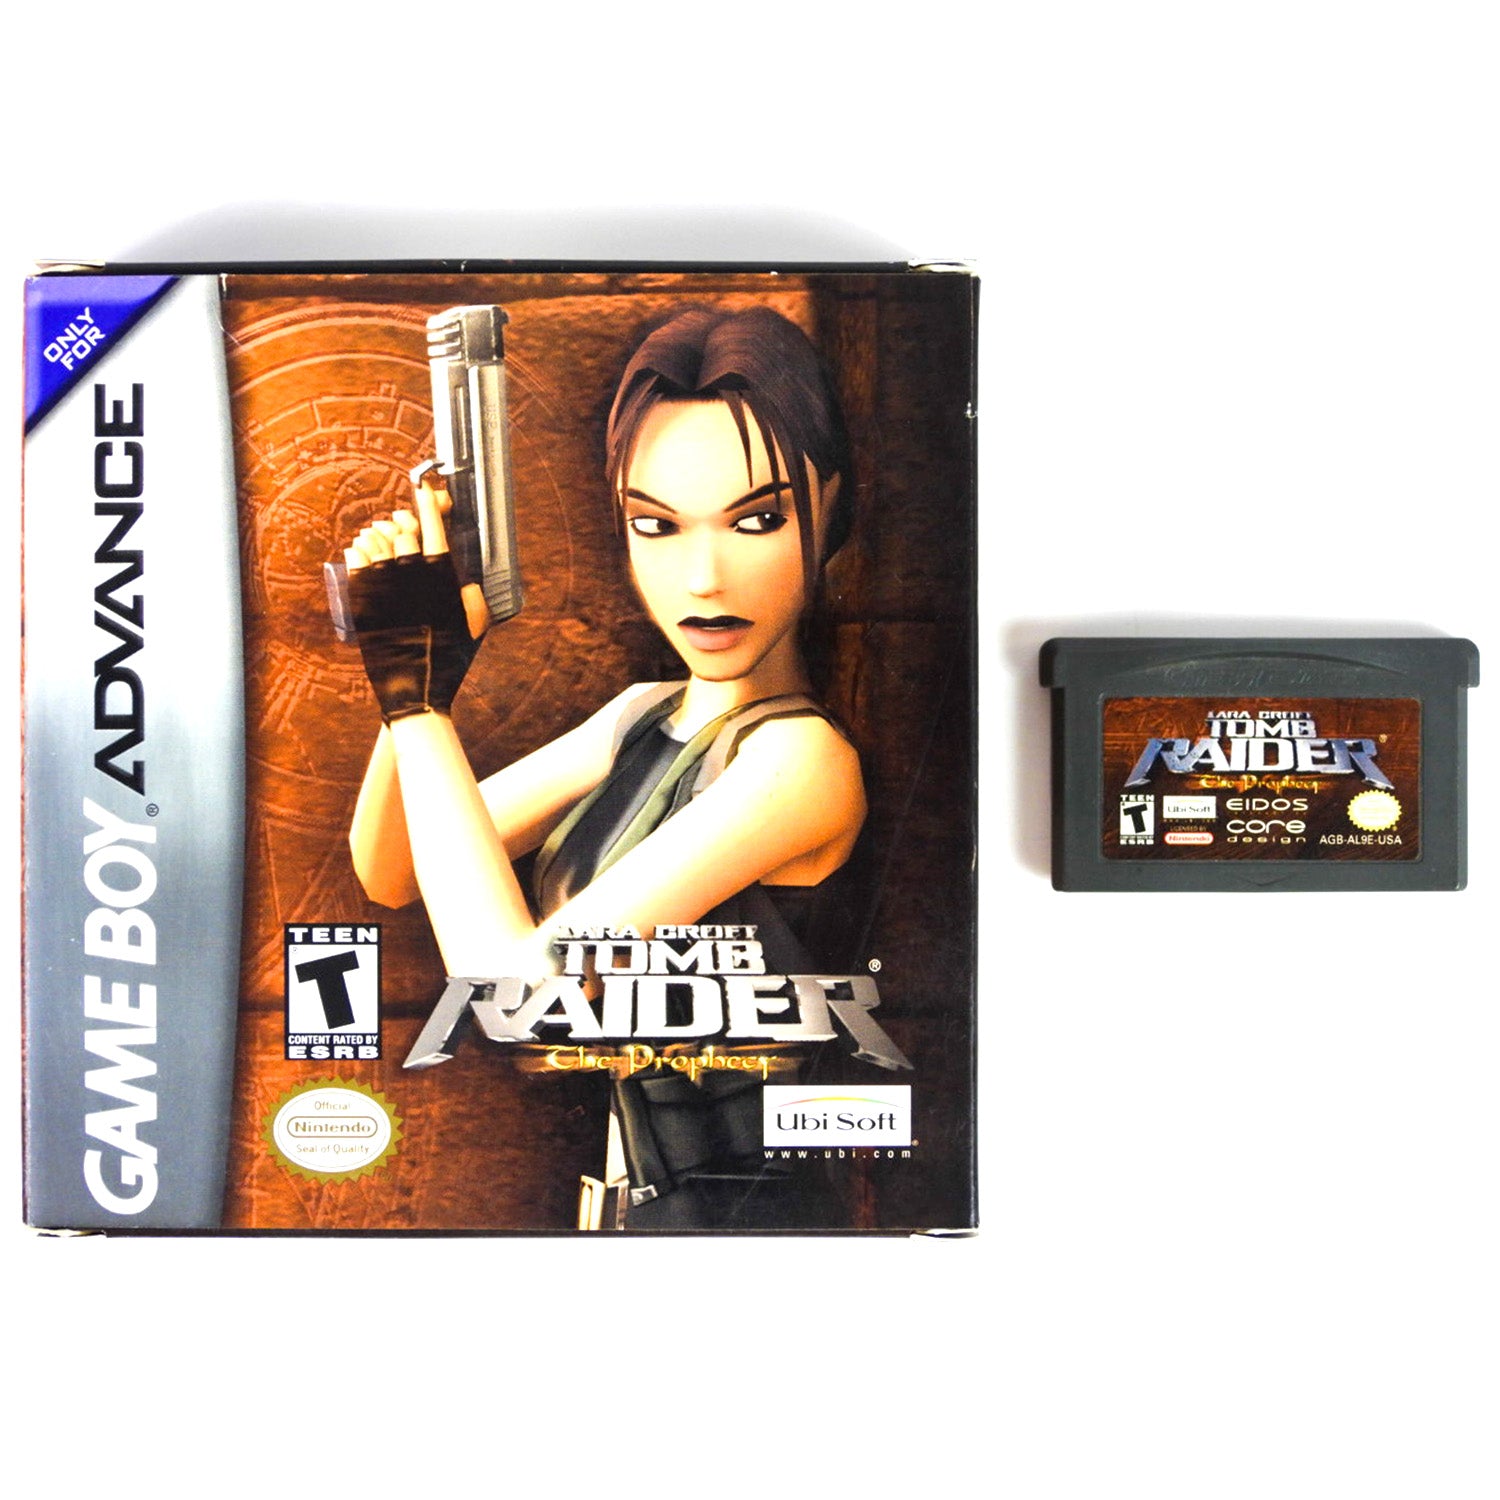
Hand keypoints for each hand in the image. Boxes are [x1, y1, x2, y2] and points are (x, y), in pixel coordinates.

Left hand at [345, 474, 485, 721]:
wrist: (415, 686)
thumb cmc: (449, 658)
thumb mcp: (475, 624)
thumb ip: (472, 595)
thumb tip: (464, 578)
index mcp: (442, 576)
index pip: (435, 525)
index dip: (430, 500)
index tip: (426, 486)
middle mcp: (412, 573)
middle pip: (405, 527)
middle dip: (406, 523)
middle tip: (407, 530)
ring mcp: (384, 583)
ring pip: (377, 537)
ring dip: (381, 533)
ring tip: (384, 541)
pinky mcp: (362, 596)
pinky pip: (356, 556)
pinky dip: (359, 549)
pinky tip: (364, 552)